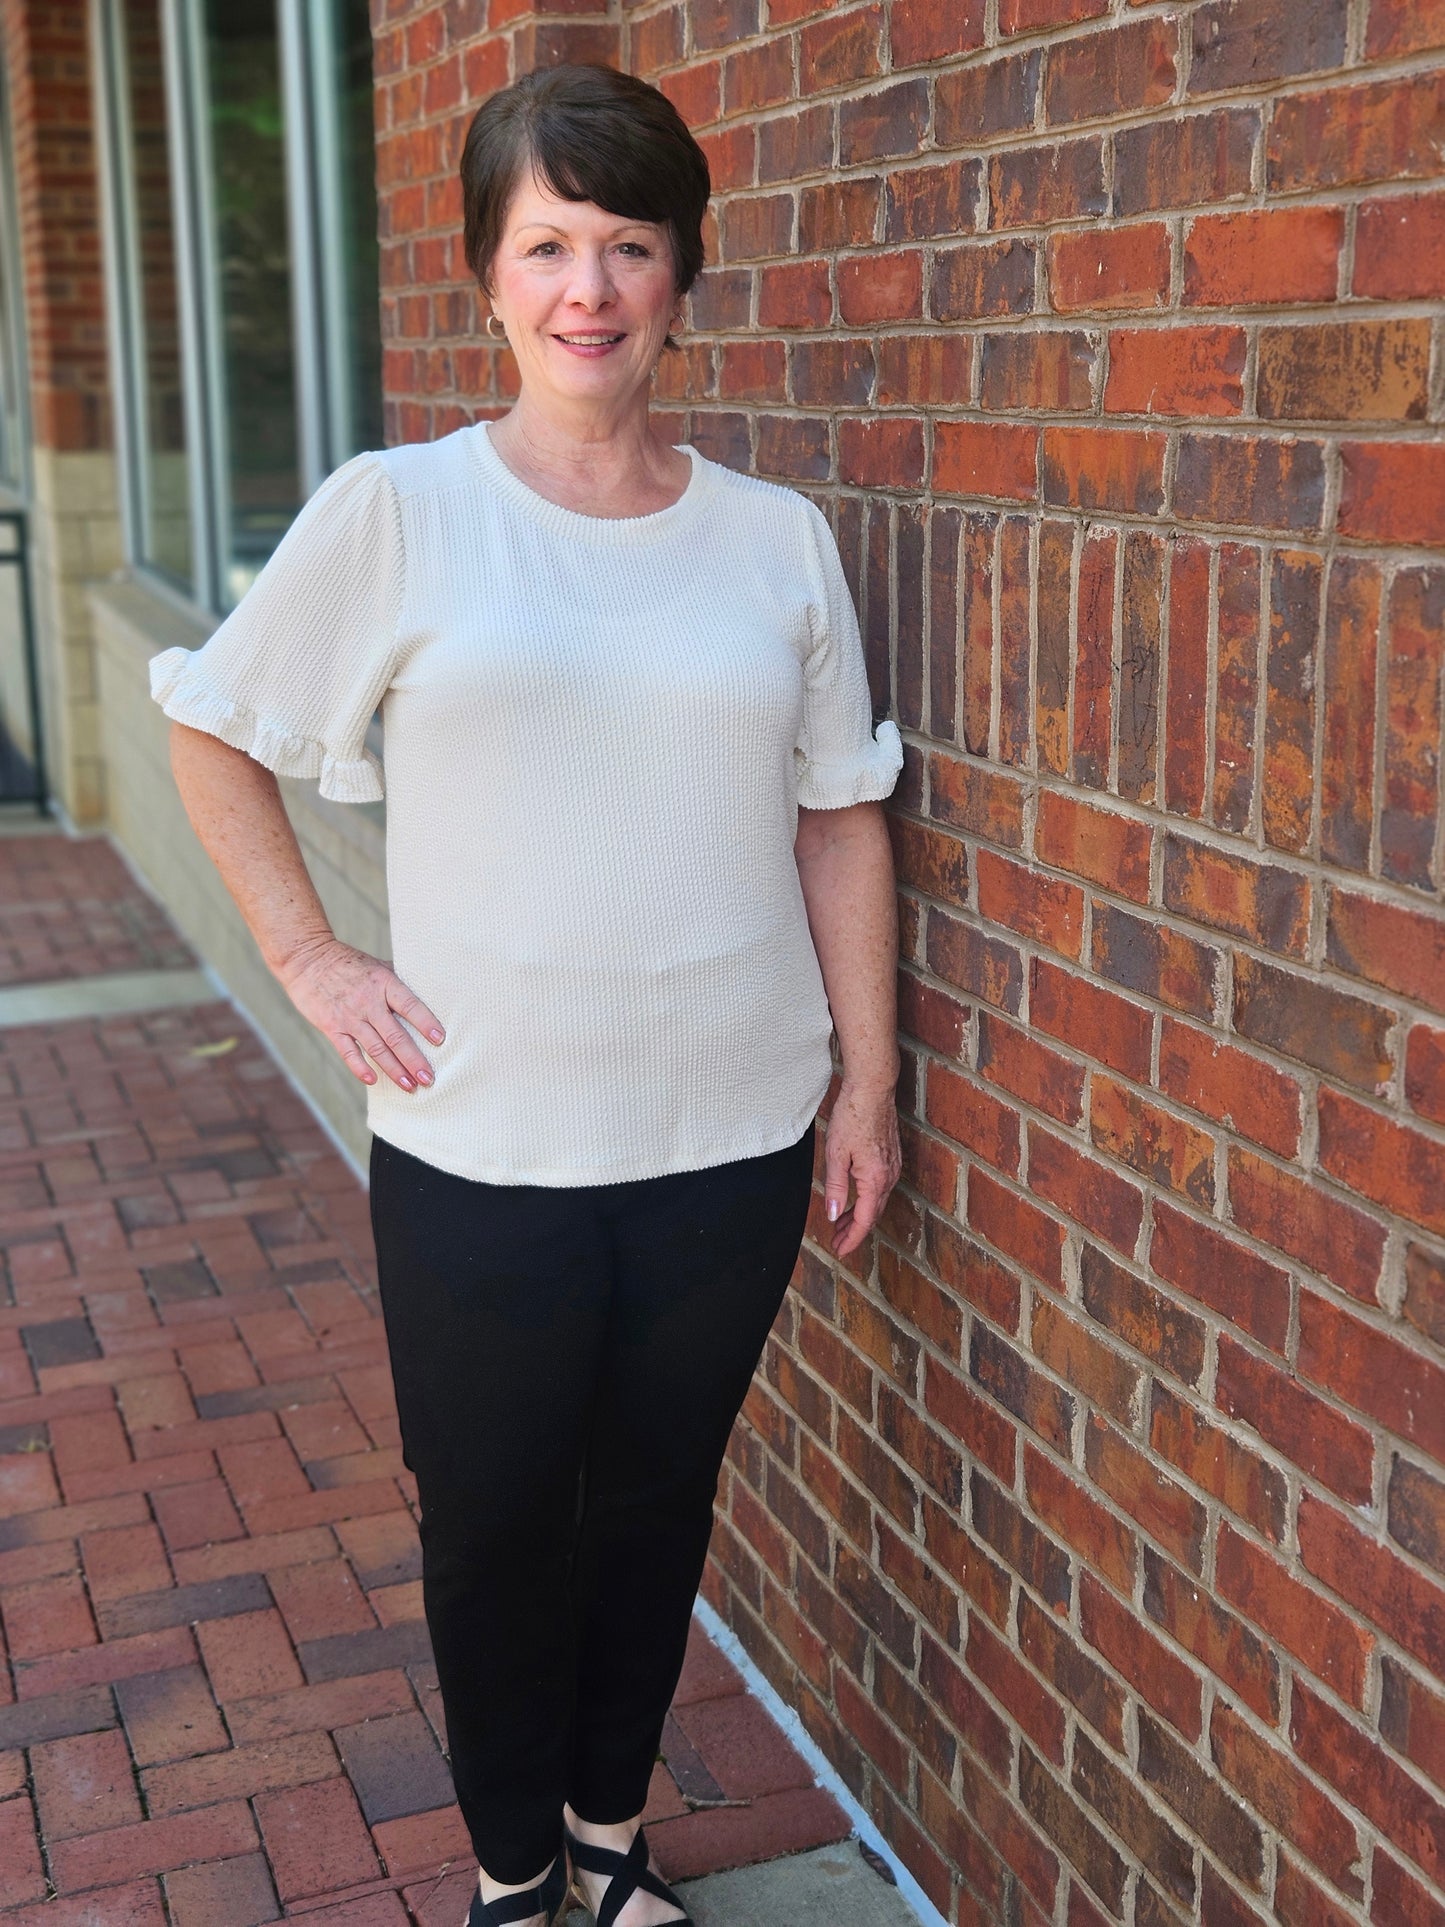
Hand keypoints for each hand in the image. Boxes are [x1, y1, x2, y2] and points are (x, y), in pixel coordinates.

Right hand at [276, 937, 444, 1093]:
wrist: (307, 959)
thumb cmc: (348, 963)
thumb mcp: (377, 965)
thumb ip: (398, 980)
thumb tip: (428, 990)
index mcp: (384, 983)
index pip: (409, 1006)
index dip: (425, 1022)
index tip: (440, 1040)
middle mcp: (368, 1002)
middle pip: (395, 1036)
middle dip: (414, 1060)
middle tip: (429, 1079)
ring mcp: (349, 1017)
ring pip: (376, 1049)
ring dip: (394, 1070)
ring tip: (410, 1086)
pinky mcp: (332, 1027)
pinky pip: (348, 1052)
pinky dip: (359, 1068)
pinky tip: (373, 1080)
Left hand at [822, 1077, 901, 1257]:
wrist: (872, 1090)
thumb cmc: (852, 1117)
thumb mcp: (836, 1154)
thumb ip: (836, 1188)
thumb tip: (834, 1215)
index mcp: (875, 1179)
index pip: (865, 1220)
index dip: (852, 1238)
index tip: (840, 1250)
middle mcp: (889, 1176)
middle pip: (873, 1214)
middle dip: (854, 1230)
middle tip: (836, 1241)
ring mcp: (893, 1167)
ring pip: (878, 1201)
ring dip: (860, 1215)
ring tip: (841, 1223)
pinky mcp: (892, 1158)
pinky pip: (881, 1187)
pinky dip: (867, 1199)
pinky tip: (855, 1198)